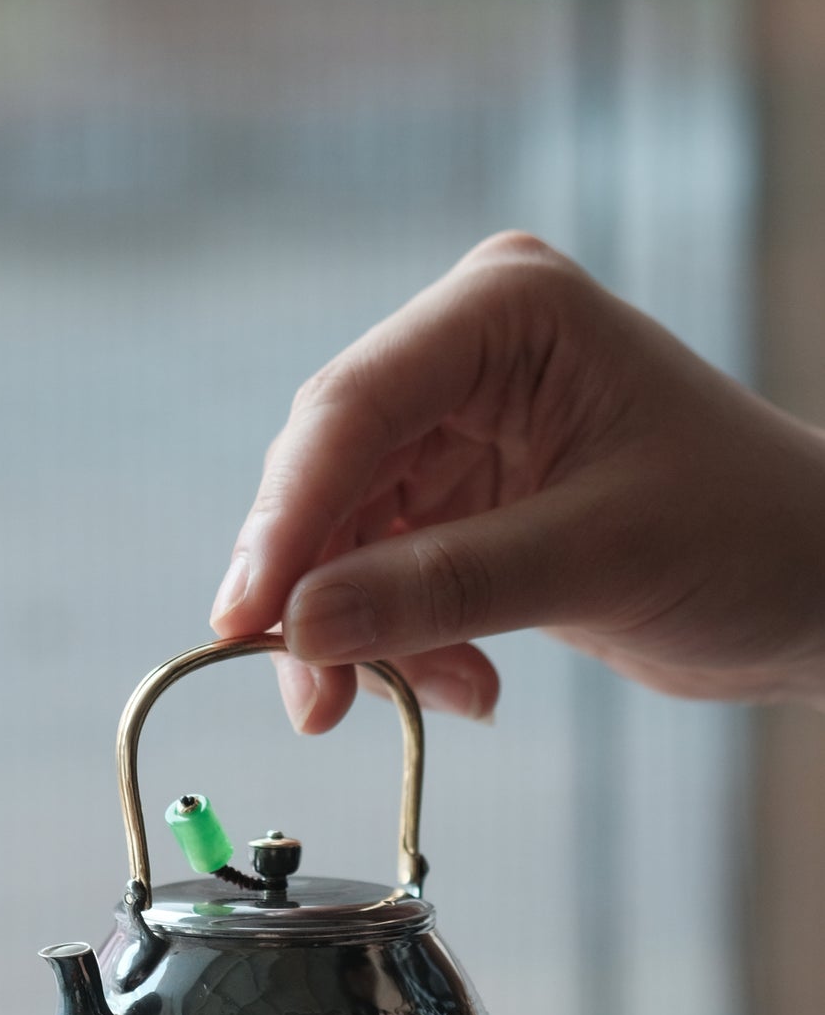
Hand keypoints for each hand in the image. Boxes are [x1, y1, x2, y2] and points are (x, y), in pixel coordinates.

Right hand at [210, 231, 824, 732]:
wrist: (819, 588)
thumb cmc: (750, 533)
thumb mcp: (596, 558)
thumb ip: (441, 588)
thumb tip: (300, 629)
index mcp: (504, 314)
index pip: (354, 408)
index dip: (287, 518)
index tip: (247, 619)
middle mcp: (466, 354)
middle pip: (330, 472)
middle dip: (316, 590)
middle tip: (309, 699)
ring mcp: (459, 427)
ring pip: (344, 536)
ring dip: (365, 632)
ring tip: (429, 698)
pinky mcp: (463, 499)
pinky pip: (384, 575)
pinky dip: (407, 643)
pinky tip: (467, 686)